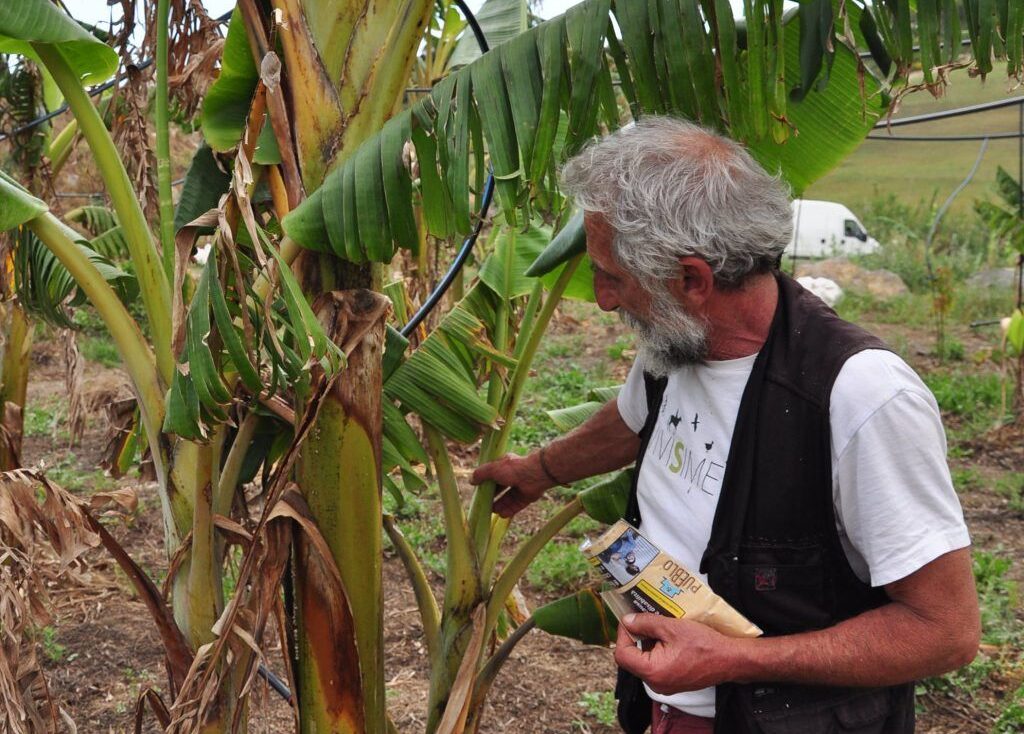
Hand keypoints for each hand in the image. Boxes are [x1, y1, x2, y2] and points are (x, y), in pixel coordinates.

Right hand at [470, 452, 550, 517]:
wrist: (536, 474)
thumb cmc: (513, 468)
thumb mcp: (492, 469)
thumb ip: (481, 474)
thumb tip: (471, 481)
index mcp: (505, 465)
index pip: (493, 474)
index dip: (486, 482)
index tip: (478, 490)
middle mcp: (513, 475)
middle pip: (500, 487)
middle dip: (492, 496)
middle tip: (483, 504)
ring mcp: (521, 486)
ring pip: (508, 497)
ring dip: (500, 504)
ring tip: (491, 511)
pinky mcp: (527, 496)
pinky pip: (517, 504)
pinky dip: (509, 509)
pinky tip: (501, 515)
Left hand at [613, 613, 743, 693]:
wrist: (730, 660)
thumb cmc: (703, 644)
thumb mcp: (671, 627)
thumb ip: (645, 623)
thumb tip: (627, 621)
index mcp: (652, 671)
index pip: (622, 654)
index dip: (623, 635)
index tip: (629, 620)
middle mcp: (655, 684)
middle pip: (632, 659)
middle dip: (636, 638)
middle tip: (643, 620)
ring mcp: (664, 685)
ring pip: (644, 662)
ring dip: (647, 644)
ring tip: (658, 626)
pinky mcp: (673, 683)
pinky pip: (656, 666)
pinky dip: (657, 651)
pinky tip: (668, 638)